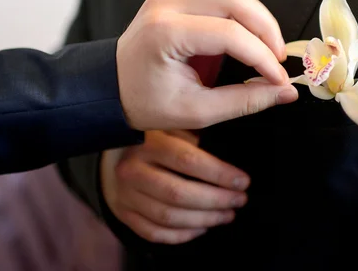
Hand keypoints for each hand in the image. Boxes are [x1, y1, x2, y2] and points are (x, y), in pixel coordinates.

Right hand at [101, 129, 249, 243]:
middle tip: (239, 200)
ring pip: (168, 216)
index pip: (188, 161)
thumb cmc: (155, 136)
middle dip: (216, 200)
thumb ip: (197, 133)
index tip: (243, 181)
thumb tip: (233, 145)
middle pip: (178, 194)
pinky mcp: (123, 212)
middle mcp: (133, 169)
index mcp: (149, 143)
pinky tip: (202, 227)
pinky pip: (154, 232)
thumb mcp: (174, 123)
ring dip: (204, 219)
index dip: (219, 174)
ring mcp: (125, 194)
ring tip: (227, 214)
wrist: (114, 151)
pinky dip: (182, 235)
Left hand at [116, 0, 298, 130]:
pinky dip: (241, 11)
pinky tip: (248, 34)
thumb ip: (244, 101)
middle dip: (265, 27)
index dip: (262, 56)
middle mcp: (166, 6)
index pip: (229, 34)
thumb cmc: (145, 103)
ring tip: (268, 47)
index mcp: (165, 34)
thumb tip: (285, 92)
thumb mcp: (196, 111)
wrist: (108, 89)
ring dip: (255, 15)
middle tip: (279, 58)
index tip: (279, 79)